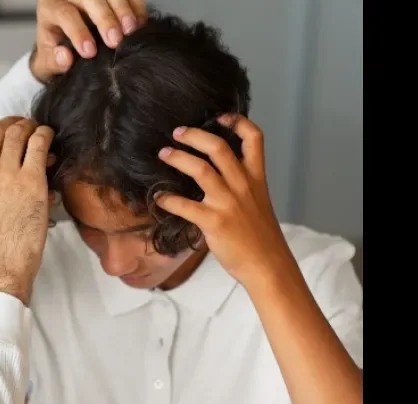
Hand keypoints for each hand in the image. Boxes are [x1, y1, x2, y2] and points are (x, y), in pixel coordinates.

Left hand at [31, 0, 147, 81]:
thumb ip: (53, 61)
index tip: (90, 52)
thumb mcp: (48, 60)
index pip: (64, 14)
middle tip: (115, 40)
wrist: (66, 39)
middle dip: (104, 18)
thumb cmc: (56, 51)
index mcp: (51, 8)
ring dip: (123, 9)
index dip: (78, 32)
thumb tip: (65, 57)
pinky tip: (140, 22)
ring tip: (131, 29)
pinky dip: (136, 5)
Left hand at [154, 114, 296, 287]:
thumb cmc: (259, 236)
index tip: (220, 116)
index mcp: (255, 178)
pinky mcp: (214, 222)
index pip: (255, 138)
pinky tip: (158, 198)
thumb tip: (216, 174)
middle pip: (219, 147)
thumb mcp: (257, 202)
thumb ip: (241, 185)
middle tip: (177, 133)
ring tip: (163, 154)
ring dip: (178, 158)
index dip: (238, 122)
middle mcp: (242, 186)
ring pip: (201, 169)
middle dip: (195, 135)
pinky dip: (167, 200)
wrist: (267, 265)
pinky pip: (185, 206)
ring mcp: (228, 203)